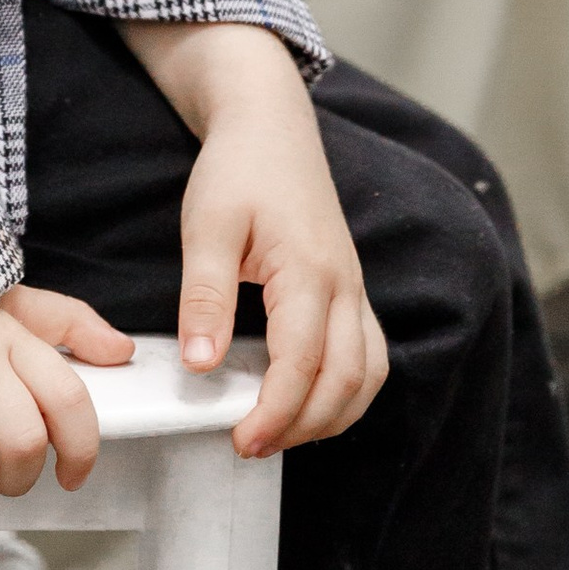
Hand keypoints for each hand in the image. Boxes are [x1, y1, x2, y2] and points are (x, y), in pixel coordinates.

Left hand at [119, 24, 388, 459]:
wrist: (271, 124)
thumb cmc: (238, 169)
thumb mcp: (208, 224)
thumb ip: (205, 295)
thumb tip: (199, 365)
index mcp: (309, 271)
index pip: (301, 364)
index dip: (274, 413)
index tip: (239, 440)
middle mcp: (345, 285)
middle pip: (345, 381)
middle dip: (303, 426)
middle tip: (249, 444)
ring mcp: (354, 288)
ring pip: (368, 375)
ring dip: (333, 416)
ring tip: (279, 432)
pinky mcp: (351, 288)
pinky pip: (368, 355)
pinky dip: (347, 391)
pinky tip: (308, 400)